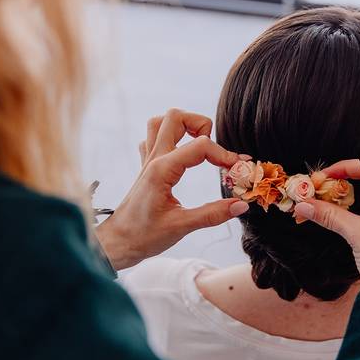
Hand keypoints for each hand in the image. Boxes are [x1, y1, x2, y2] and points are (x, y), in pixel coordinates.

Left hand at [96, 109, 249, 270]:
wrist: (118, 242)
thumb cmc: (144, 236)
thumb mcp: (182, 226)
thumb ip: (213, 214)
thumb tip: (241, 205)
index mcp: (162, 170)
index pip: (200, 145)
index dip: (224, 154)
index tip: (237, 169)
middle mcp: (154, 159)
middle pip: (175, 117)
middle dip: (201, 125)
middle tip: (214, 151)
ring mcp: (147, 160)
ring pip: (161, 122)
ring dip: (183, 126)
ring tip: (199, 145)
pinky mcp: (146, 166)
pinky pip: (153, 138)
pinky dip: (170, 138)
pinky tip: (181, 154)